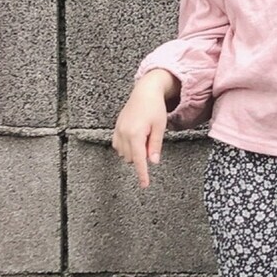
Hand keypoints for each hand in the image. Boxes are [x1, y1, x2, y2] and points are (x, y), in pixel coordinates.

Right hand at [112, 74, 171, 189]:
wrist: (145, 91)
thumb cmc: (154, 107)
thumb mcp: (160, 127)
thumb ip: (155, 146)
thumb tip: (153, 161)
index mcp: (136, 134)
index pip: (139, 160)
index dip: (142, 174)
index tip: (144, 184)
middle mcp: (124, 133)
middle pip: (132, 158)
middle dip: (141, 156)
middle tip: (151, 141)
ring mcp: (118, 131)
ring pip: (124, 153)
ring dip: (134, 152)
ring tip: (144, 136)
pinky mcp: (116, 128)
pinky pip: (118, 146)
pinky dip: (126, 147)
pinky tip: (134, 138)